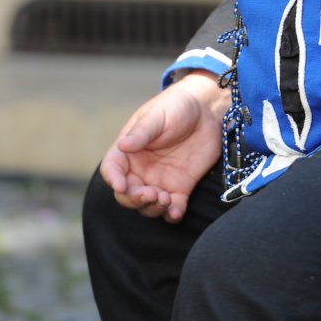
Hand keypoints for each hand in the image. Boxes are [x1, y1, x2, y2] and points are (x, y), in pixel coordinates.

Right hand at [100, 70, 229, 222]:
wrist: (208, 109)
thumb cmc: (178, 106)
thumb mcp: (157, 115)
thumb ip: (142, 132)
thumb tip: (123, 145)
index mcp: (129, 150)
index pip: (113, 169)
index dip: (113, 179)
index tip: (121, 185)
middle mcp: (141, 169)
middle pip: (127, 193)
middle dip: (134, 199)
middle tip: (150, 194)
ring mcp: (160, 180)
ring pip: (147, 204)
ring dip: (152, 208)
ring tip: (165, 200)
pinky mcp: (180, 187)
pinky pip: (172, 207)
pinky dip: (172, 215)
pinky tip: (176, 212)